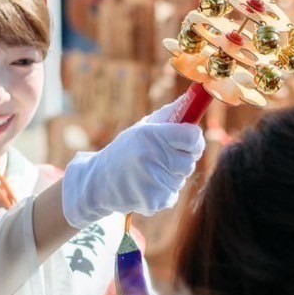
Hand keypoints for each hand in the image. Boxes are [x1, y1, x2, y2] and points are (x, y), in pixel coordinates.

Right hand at [61, 100, 205, 227]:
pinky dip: (162, 194)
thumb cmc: (125, 151)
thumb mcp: (141, 128)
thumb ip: (169, 115)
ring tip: (147, 174)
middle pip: (189, 161)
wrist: (97, 181)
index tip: (189, 144)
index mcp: (151, 134)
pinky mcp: (152, 199)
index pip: (192, 137)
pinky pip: (172, 196)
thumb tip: (196, 95)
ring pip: (180, 180)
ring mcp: (152, 179)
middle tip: (159, 160)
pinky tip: (144, 187)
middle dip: (179, 161)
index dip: (194, 142)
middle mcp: (152, 155)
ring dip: (169, 178)